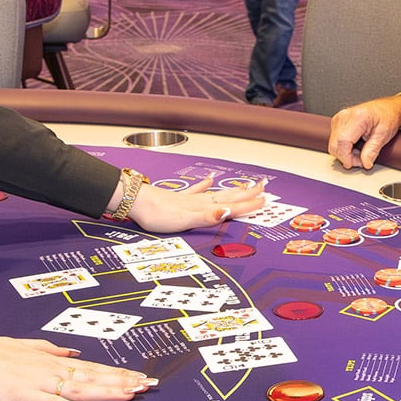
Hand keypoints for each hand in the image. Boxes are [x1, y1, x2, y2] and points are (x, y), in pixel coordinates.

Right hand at [0, 328, 156, 400]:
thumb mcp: (20, 345)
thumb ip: (46, 349)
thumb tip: (71, 353)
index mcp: (48, 359)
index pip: (89, 367)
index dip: (115, 372)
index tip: (137, 376)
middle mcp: (48, 368)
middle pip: (93, 376)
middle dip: (123, 381)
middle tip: (149, 386)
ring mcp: (37, 382)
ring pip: (81, 387)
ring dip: (109, 390)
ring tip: (133, 394)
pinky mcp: (23, 396)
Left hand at [128, 176, 266, 231]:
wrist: (136, 202)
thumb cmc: (158, 214)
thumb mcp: (185, 221)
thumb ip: (207, 218)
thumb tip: (227, 213)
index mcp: (204, 208)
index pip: (232, 206)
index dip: (248, 204)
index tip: (264, 200)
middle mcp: (200, 201)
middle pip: (229, 196)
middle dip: (247, 194)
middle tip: (263, 188)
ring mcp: (190, 199)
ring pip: (218, 193)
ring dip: (233, 190)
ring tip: (246, 184)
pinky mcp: (179, 198)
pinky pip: (197, 190)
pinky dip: (205, 185)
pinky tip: (209, 179)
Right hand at [328, 95, 400, 169]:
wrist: (387, 108)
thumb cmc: (387, 117)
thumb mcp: (383, 135)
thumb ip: (373, 150)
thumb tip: (365, 163)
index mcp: (357, 117)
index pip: (342, 141)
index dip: (347, 156)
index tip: (356, 163)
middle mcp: (345, 116)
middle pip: (335, 144)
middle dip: (346, 157)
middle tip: (362, 160)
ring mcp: (339, 118)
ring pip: (333, 144)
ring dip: (344, 154)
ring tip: (360, 152)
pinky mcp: (337, 122)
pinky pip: (334, 141)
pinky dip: (343, 148)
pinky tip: (354, 147)